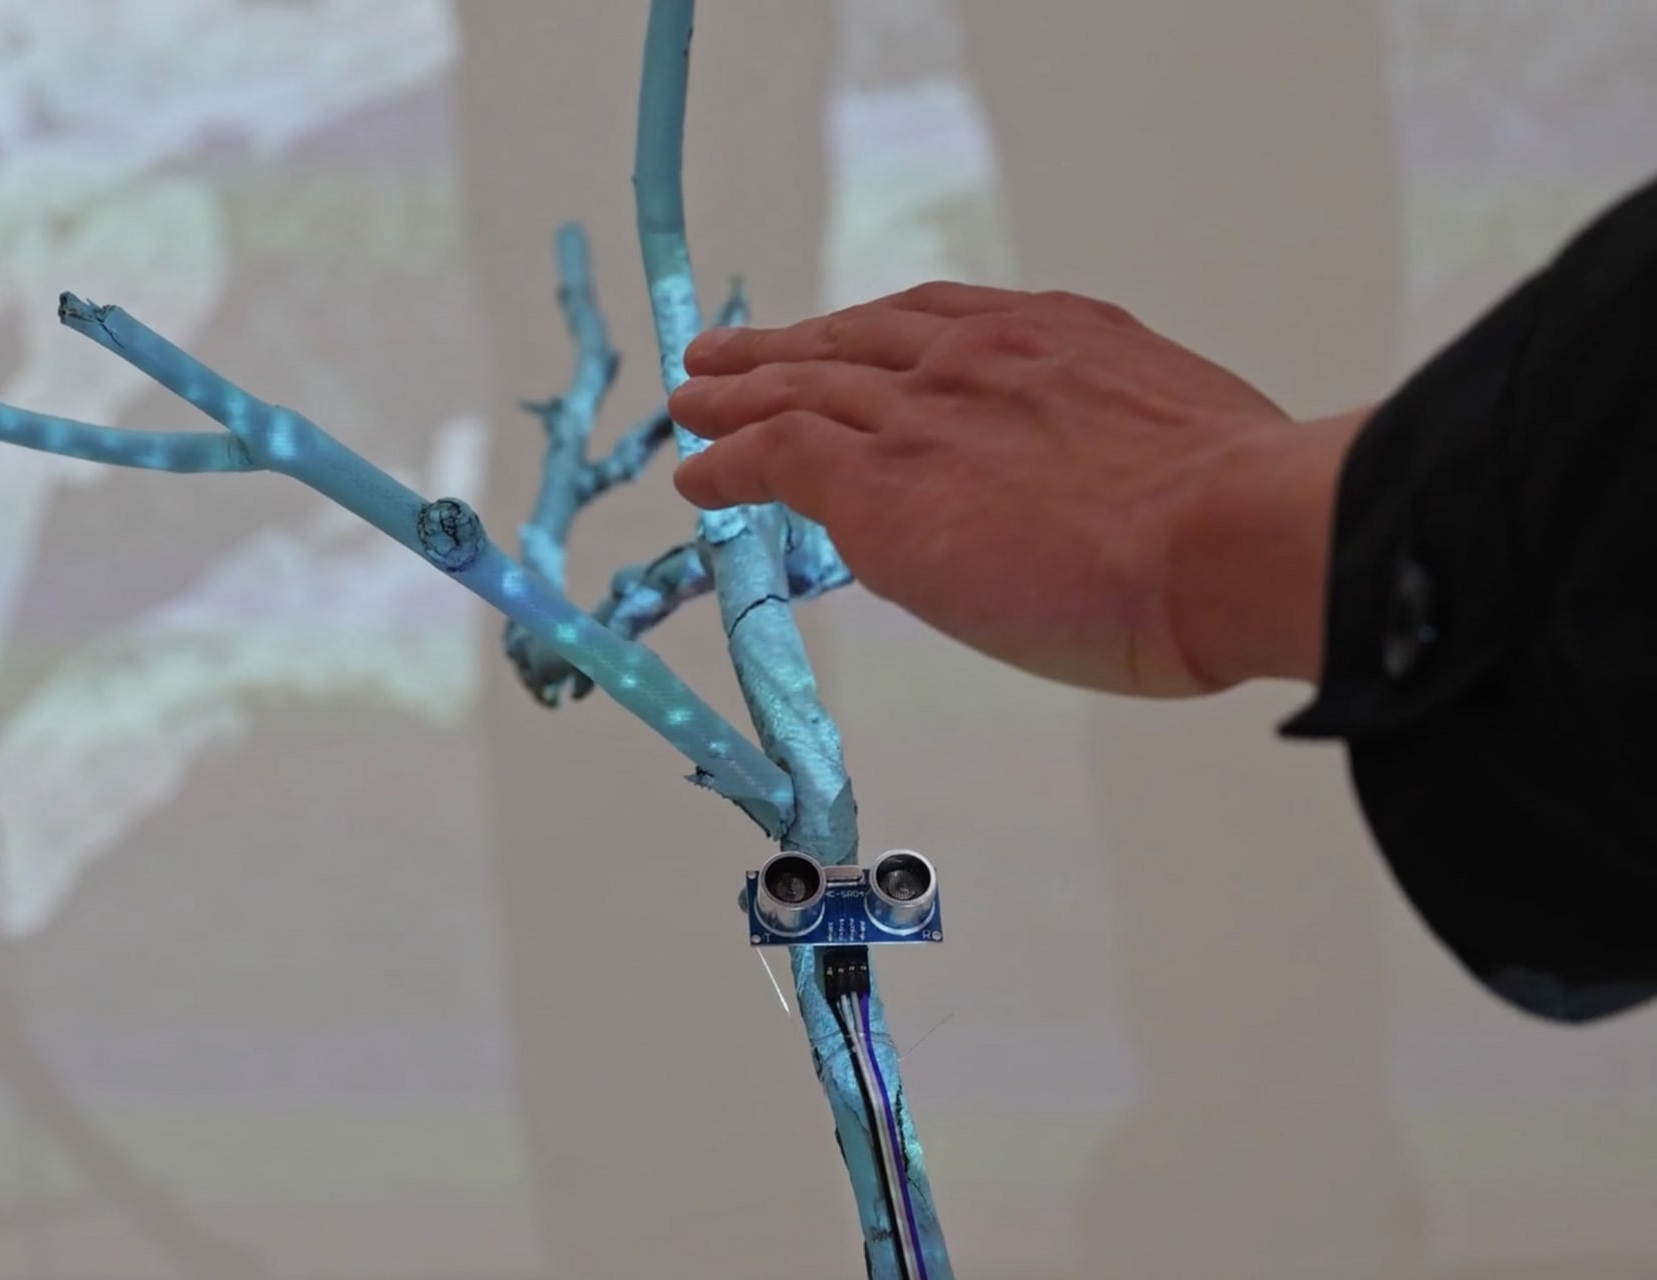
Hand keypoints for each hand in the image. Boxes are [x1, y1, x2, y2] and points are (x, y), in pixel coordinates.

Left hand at [669, 283, 1358, 695]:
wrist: (1230, 534)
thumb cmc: (1240, 520)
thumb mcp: (1185, 446)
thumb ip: (1116, 450)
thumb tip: (1101, 501)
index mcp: (1056, 339)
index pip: (937, 325)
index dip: (874, 338)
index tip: (846, 346)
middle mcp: (977, 359)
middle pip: (853, 344)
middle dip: (785, 350)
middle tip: (732, 354)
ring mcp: (924, 416)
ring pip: (799, 390)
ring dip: (735, 396)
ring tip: (694, 404)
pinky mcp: (880, 484)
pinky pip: (776, 455)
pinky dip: (727, 459)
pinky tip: (698, 473)